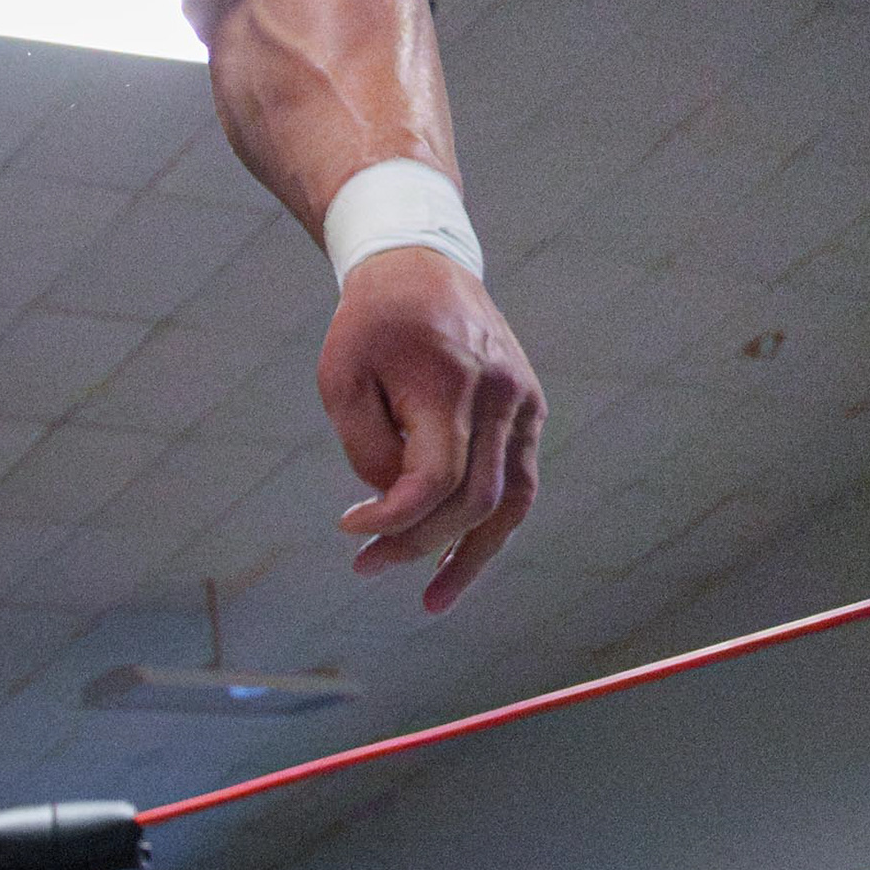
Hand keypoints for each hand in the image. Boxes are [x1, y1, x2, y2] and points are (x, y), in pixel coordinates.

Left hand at [319, 249, 542, 611]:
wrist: (421, 269)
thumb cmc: (370, 324)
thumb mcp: (342, 377)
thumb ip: (367, 446)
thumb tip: (394, 504)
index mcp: (453, 384)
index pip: (435, 478)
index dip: (392, 518)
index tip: (348, 526)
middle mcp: (501, 397)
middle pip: (473, 499)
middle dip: (418, 543)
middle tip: (365, 567)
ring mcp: (524, 406)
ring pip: (512, 503)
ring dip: (472, 557)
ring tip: (433, 600)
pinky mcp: (527, 413)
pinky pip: (518, 484)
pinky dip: (492, 527)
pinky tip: (458, 561)